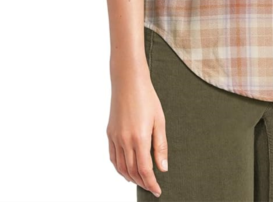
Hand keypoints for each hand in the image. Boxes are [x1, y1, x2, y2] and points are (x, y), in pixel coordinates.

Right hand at [107, 71, 168, 196]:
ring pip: (121, 167)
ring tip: (140, 181)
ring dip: (130, 178)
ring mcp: (115, 137)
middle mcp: (125, 140)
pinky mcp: (110, 133)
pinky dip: (119, 168)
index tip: (157, 190)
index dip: (151, 183)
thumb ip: (160, 146)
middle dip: (142, 183)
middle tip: (151, 187)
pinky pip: (113, 157)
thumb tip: (163, 168)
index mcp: (139, 138)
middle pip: (132, 172)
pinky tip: (126, 169)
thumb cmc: (147, 97)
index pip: (145, 170)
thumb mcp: (159, 120)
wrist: (128, 81)